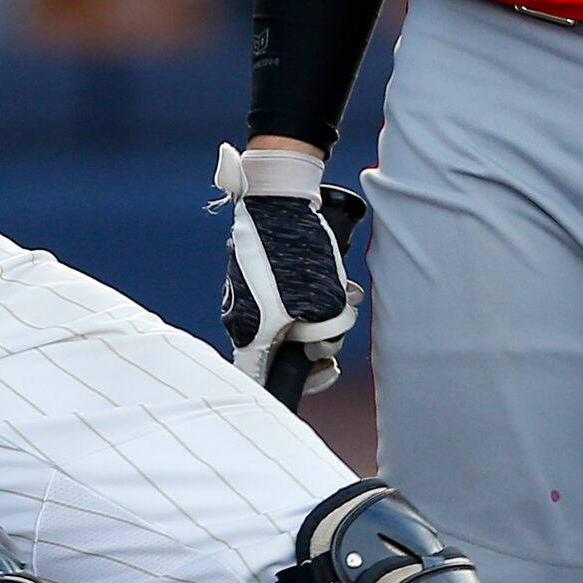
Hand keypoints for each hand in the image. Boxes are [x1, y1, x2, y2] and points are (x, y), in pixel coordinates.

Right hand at [214, 144, 363, 398]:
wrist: (276, 200)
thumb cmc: (298, 253)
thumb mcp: (326, 303)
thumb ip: (325, 336)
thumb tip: (322, 347)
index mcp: (250, 334)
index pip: (266, 379)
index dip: (299, 382)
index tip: (323, 370)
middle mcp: (240, 319)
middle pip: (281, 350)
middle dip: (316, 342)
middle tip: (338, 328)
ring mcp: (244, 296)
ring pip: (285, 321)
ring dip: (316, 314)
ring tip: (341, 293)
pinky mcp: (253, 276)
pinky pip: (282, 297)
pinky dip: (305, 294)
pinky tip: (328, 277)